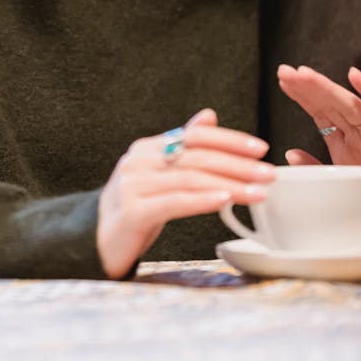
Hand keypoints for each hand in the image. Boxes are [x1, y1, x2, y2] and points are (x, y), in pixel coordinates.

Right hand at [97, 108, 274, 278]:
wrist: (91, 244)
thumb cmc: (134, 211)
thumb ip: (182, 148)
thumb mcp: (158, 177)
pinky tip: (225, 201)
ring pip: (190, 179)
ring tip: (259, 193)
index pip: (194, 136)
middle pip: (196, 156)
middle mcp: (139, 161)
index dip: (229, 140)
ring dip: (230, 184)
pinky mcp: (132, 211)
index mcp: (148, 149)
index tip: (260, 148)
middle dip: (238, 164)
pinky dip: (202, 200)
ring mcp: (133, 185)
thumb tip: (209, 116)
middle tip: (269, 172)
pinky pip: (174, 202)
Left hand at [276, 64, 360, 254]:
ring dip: (327, 88)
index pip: (320, 113)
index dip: (302, 96)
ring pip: (350, 104)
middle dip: (307, 87)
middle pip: (331, 104)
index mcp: (345, 147)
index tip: (283, 80)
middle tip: (285, 71)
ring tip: (305, 74)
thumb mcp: (344, 194)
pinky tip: (355, 76)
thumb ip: (319, 174)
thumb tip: (289, 153)